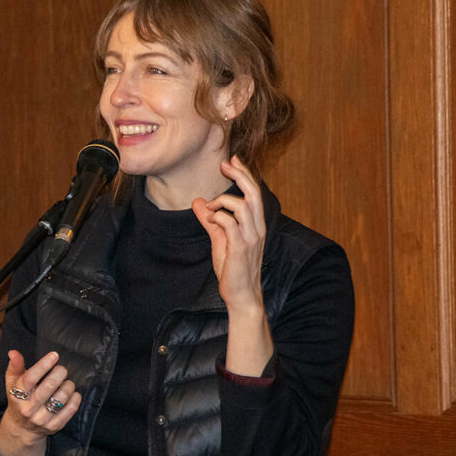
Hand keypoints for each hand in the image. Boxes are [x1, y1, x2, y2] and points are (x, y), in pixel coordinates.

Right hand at [0, 350, 80, 455]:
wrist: (22, 427)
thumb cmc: (19, 399)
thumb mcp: (12, 383)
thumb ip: (15, 366)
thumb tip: (13, 352)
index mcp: (17, 395)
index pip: (30, 378)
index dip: (44, 365)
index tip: (54, 355)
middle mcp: (29, 409)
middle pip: (48, 386)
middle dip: (59, 373)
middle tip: (61, 369)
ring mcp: (42, 419)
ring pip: (62, 397)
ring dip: (68, 385)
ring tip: (66, 382)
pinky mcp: (54, 426)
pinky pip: (71, 409)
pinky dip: (75, 398)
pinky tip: (72, 393)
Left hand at [191, 156, 265, 312]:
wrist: (241, 295)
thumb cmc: (233, 269)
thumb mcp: (220, 239)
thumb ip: (210, 220)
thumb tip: (197, 202)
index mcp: (255, 224)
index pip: (254, 193)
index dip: (244, 174)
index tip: (231, 160)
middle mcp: (257, 228)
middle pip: (253, 193)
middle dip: (240, 175)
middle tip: (224, 164)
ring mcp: (251, 238)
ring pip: (243, 206)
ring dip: (223, 201)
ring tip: (210, 208)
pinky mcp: (241, 248)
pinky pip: (230, 223)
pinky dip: (218, 217)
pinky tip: (210, 220)